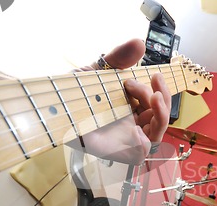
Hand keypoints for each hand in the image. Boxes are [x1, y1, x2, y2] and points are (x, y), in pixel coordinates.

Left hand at [79, 39, 170, 163]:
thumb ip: (119, 58)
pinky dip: (151, 134)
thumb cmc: (72, 94)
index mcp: (127, 110)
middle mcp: (129, 125)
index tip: (133, 77)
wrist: (54, 110)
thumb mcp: (99, 71)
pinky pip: (145, 150)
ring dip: (163, 111)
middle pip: (159, 117)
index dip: (155, 90)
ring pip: (157, 131)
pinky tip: (142, 120)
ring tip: (155, 95)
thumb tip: (139, 42)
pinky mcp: (121, 152)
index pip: (153, 105)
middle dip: (162, 95)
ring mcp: (127, 140)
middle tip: (153, 78)